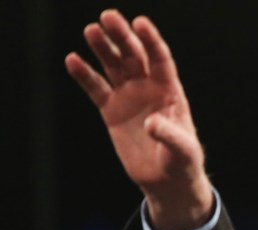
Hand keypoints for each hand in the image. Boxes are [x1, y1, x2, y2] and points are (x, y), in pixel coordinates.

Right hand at [65, 9, 212, 229]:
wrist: (167, 180)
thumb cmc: (182, 162)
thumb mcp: (182, 149)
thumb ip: (169, 134)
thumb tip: (151, 123)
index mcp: (170, 92)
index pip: (160, 60)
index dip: (151, 41)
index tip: (140, 23)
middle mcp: (148, 89)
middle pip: (134, 56)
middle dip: (122, 36)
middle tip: (107, 17)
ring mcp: (129, 98)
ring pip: (114, 66)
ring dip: (103, 48)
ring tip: (91, 30)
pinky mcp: (112, 111)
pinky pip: (95, 88)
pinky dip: (84, 75)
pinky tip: (73, 60)